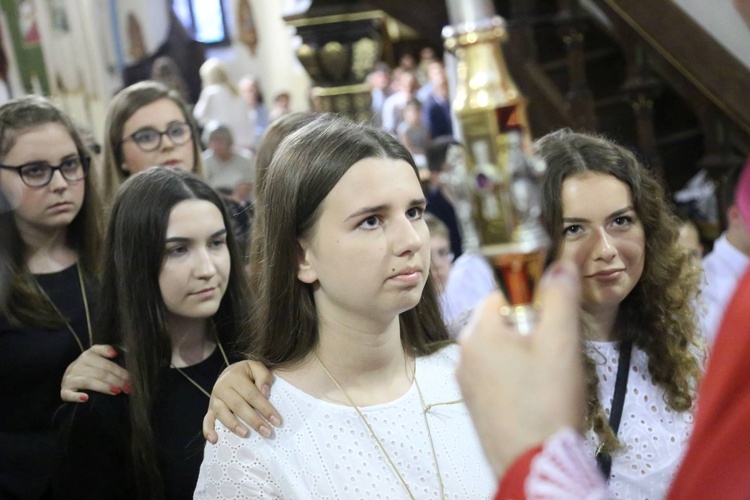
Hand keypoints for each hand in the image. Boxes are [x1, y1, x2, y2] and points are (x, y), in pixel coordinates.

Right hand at [60, 345, 130, 401]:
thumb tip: (114, 353)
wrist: (69, 377)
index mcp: (87, 356)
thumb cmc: (88, 367)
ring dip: (104, 387)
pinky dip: (77, 396)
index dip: (120, 372)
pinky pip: (69, 394)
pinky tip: (86, 398)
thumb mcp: (95, 355)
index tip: (130, 379)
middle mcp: (77, 366)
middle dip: (116, 381)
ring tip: (116, 392)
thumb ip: (104, 350)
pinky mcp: (64, 391)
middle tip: (127, 388)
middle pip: (100, 373)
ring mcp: (69, 379)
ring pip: (88, 382)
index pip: (107, 364)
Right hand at [203, 360, 280, 442]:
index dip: (265, 408)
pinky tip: (215, 440)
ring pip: (222, 413)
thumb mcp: (257, 368)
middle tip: (267, 432)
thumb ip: (263, 376)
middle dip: (254, 420)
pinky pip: (207, 420)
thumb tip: (265, 392)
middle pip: (238, 405)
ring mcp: (214, 399)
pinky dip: (208, 430)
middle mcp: (222, 387)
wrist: (229, 374)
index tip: (276, 421)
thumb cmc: (248, 374)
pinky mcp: (210, 409)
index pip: (252, 394)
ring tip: (246, 434)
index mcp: (235, 376)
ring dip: (233, 425)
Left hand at [456, 261, 584, 475]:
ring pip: (502, 349)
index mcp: (478, 331)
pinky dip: (517, 378)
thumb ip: (560, 296)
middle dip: (533, 330)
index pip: (504, 292)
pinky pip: (497, 374)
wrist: (533, 467)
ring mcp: (466, 380)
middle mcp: (464, 353)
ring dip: (527, 355)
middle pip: (504, 320)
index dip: (535, 298)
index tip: (555, 317)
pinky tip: (537, 397)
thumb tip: (562, 261)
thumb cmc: (546, 404)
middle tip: (557, 353)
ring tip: (550, 381)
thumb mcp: (561, 342)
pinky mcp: (475, 402)